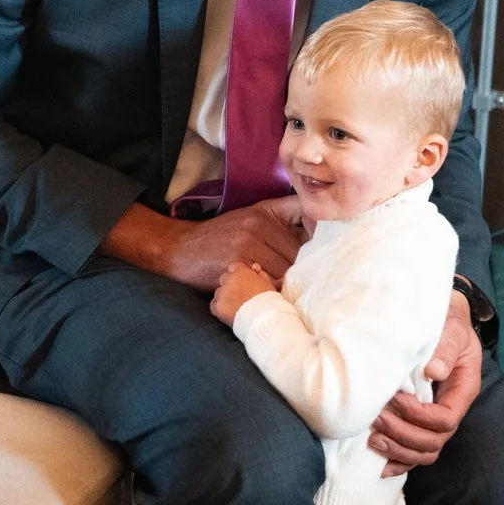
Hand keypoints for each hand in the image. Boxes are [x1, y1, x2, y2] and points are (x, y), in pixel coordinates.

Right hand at [102, 197, 306, 291]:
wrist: (179, 250)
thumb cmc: (218, 239)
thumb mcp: (249, 219)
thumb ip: (281, 223)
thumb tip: (318, 240)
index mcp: (265, 211)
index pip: (306, 218)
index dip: (318, 234)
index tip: (324, 250)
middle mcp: (259, 223)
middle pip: (300, 251)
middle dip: (303, 267)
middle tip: (303, 281)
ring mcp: (249, 242)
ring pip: (287, 268)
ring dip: (289, 282)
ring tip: (283, 290)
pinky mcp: (239, 263)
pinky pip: (270, 281)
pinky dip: (273, 290)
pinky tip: (268, 293)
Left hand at [210, 262, 276, 323]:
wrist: (263, 318)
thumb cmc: (269, 300)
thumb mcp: (268, 283)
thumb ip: (260, 273)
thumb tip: (254, 267)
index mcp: (241, 272)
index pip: (234, 266)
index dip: (239, 274)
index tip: (244, 281)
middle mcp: (228, 280)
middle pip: (225, 278)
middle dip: (231, 284)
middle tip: (240, 294)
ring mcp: (222, 294)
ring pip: (219, 292)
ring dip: (225, 296)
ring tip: (236, 305)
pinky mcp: (218, 307)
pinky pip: (214, 305)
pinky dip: (219, 307)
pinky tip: (229, 312)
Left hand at [369, 292, 483, 476]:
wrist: (441, 318)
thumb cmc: (446, 321)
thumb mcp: (452, 326)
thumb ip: (446, 346)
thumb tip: (434, 371)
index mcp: (462, 389)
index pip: (446, 419)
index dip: (419, 416)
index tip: (395, 399)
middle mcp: (451, 408)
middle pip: (434, 441)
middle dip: (403, 434)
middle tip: (376, 418)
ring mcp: (436, 418)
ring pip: (425, 452)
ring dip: (398, 451)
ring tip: (372, 439)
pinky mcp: (420, 421)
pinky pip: (414, 452)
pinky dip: (398, 462)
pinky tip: (380, 467)